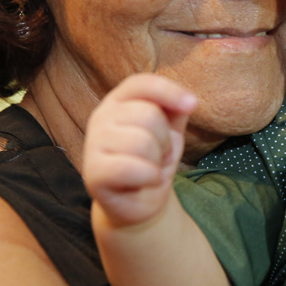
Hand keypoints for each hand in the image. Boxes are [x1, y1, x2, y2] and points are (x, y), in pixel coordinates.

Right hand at [82, 74, 196, 227]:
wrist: (138, 201)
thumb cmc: (153, 160)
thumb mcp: (169, 131)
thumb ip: (174, 111)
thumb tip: (187, 102)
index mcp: (118, 101)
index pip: (142, 84)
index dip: (169, 91)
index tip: (193, 105)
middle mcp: (101, 117)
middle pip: (148, 114)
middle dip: (165, 139)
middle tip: (159, 155)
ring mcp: (93, 144)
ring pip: (142, 142)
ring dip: (157, 161)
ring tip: (150, 168)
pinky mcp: (93, 173)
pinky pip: (131, 168)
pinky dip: (149, 177)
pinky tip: (144, 182)